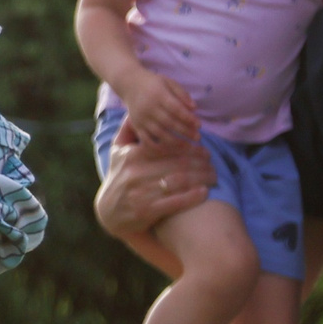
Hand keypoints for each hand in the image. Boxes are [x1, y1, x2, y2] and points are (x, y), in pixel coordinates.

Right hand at [93, 120, 213, 238]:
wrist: (109, 212)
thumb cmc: (119, 177)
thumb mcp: (117, 152)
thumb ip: (128, 130)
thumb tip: (136, 111)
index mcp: (132, 155)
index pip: (168, 148)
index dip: (190, 148)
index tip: (205, 150)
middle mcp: (136, 172)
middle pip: (178, 164)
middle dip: (201, 163)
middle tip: (213, 163)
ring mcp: (141, 193)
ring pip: (179, 181)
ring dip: (201, 178)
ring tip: (213, 176)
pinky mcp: (146, 211)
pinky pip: (175, 202)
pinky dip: (192, 196)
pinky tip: (204, 192)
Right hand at [117, 73, 200, 147]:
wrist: (129, 84)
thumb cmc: (153, 83)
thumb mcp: (169, 82)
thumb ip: (182, 94)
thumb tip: (194, 108)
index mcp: (158, 95)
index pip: (176, 109)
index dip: (188, 118)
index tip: (199, 125)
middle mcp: (149, 107)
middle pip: (169, 123)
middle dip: (185, 132)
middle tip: (197, 138)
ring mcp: (141, 118)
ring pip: (159, 133)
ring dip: (174, 141)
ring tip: (187, 146)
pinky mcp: (136, 125)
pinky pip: (146, 139)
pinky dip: (157, 147)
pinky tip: (169, 150)